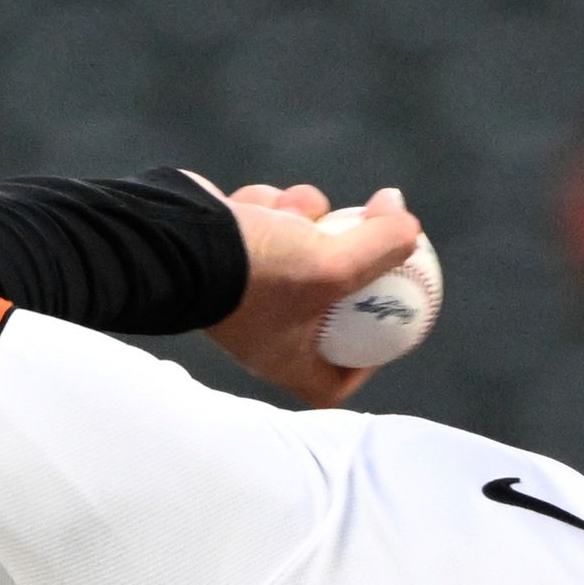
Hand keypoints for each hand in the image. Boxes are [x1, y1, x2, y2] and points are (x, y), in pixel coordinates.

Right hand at [202, 181, 425, 406]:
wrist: (172, 238)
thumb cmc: (254, 273)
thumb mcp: (333, 268)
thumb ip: (382, 248)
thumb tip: (411, 223)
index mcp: (285, 359)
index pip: (333, 382)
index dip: (366, 363)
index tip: (386, 328)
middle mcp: (264, 329)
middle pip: (326, 306)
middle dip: (349, 267)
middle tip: (377, 239)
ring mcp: (244, 285)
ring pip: (301, 248)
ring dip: (310, 220)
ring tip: (301, 211)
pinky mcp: (227, 245)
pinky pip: (268, 222)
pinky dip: (273, 206)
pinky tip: (262, 202)